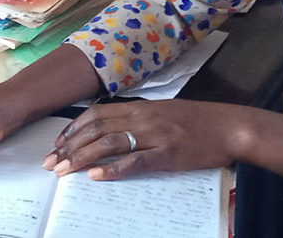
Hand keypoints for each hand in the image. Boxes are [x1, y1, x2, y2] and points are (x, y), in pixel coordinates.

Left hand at [44, 100, 246, 180]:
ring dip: (82, 157)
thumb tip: (112, 130)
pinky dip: (113, 168)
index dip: (72, 129)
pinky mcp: (168, 154)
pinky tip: (96, 176)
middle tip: (51, 162)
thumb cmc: (199, 122)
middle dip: (69, 145)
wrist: (231, 126)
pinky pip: (135, 160)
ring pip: (109, 143)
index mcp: (140, 108)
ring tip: (64, 170)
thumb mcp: (164, 113)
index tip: (57, 144)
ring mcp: (155, 135)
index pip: (96, 114)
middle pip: (96, 128)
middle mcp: (142, 118)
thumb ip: (138, 119)